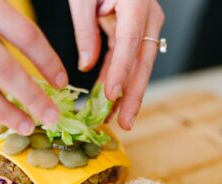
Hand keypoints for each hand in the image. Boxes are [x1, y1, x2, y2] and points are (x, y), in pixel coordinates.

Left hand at [68, 0, 164, 129]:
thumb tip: (86, 65)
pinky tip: (111, 100)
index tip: (112, 96)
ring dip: (127, 95)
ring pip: (138, 68)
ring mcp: (143, 29)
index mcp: (135, 4)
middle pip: (142, 63)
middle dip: (133, 96)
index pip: (130, 43)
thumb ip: (86, 30)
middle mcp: (146, 19)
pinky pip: (127, 63)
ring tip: (118, 119)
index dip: (121, 72)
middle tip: (125, 122)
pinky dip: (118, 82)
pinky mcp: (134, 36)